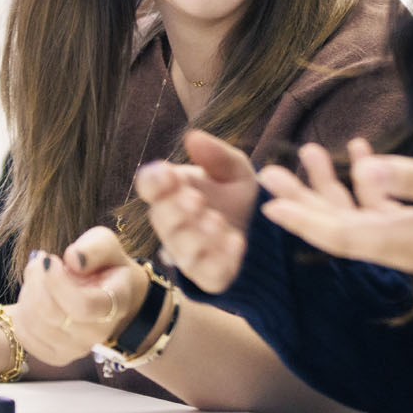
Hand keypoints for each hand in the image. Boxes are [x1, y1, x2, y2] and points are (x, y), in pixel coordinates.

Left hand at [11, 227, 148, 365]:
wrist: (107, 294)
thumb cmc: (105, 266)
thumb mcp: (106, 244)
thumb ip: (94, 248)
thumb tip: (73, 260)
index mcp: (115, 304)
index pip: (83, 306)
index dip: (57, 283)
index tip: (49, 259)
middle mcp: (98, 333)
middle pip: (53, 315)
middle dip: (37, 282)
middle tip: (40, 261)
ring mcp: (77, 348)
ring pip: (36, 325)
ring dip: (28, 293)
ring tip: (37, 275)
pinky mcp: (57, 356)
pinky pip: (25, 335)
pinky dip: (21, 311)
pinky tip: (34, 295)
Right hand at [135, 129, 258, 293]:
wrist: (261, 229)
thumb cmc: (236, 196)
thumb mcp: (234, 170)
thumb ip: (216, 155)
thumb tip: (193, 137)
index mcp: (173, 192)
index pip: (150, 186)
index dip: (154, 182)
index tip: (166, 173)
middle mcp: (174, 224)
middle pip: (162, 219)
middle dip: (176, 210)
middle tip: (195, 200)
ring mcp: (190, 252)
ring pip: (182, 249)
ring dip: (197, 235)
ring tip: (215, 221)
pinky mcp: (211, 275)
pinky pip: (209, 272)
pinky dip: (221, 258)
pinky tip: (236, 242)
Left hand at [255, 137, 412, 274]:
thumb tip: (371, 166)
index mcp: (404, 244)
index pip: (339, 235)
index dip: (303, 220)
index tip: (269, 205)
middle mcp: (400, 247)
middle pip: (338, 227)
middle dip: (304, 199)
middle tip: (269, 172)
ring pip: (358, 215)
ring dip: (331, 185)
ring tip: (304, 151)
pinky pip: (385, 208)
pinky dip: (370, 181)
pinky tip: (361, 149)